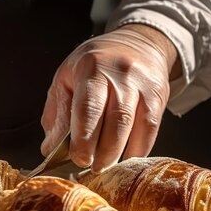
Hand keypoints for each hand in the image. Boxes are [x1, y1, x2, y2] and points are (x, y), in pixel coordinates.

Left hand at [41, 24, 179, 172]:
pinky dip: (139, 148)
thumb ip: (57, 113)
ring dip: (119, 152)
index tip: (79, 159)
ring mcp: (143, 84)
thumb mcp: (67, 78)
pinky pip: (151, 127)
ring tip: (105, 167)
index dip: (84, 138)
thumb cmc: (94, 64)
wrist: (136, 42)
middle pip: (116, 119)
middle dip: (103, 150)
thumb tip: (50, 149)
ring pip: (136, 124)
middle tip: (92, 168)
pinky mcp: (159, 94)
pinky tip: (126, 158)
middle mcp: (121, 74)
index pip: (89, 107)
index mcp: (91, 68)